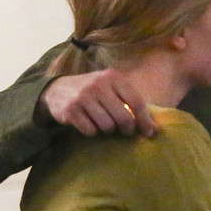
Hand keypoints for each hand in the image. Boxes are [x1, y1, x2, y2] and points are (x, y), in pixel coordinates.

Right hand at [38, 69, 154, 136]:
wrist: (57, 89)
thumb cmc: (94, 91)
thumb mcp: (111, 87)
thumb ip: (130, 101)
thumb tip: (153, 127)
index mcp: (113, 77)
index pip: (137, 102)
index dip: (145, 120)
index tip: (148, 132)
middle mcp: (98, 85)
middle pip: (123, 117)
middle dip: (128, 129)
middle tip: (126, 132)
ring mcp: (83, 97)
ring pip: (107, 126)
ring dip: (109, 130)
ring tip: (105, 124)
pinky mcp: (70, 110)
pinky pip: (90, 130)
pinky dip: (93, 132)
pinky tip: (89, 124)